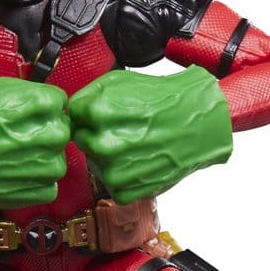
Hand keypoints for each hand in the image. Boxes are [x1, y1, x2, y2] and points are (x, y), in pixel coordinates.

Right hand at [0, 77, 70, 208]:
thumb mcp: (0, 89)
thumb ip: (31, 94)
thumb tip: (47, 102)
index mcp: (42, 104)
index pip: (61, 103)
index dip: (45, 109)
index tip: (32, 116)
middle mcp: (48, 134)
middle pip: (62, 132)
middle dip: (44, 134)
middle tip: (21, 138)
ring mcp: (44, 164)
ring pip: (58, 161)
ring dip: (42, 161)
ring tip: (16, 158)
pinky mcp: (36, 190)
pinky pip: (49, 187)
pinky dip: (35, 184)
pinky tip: (16, 174)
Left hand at [69, 66, 232, 203]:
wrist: (197, 123)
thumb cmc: (162, 101)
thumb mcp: (120, 81)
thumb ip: (88, 94)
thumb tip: (72, 111)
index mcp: (97, 113)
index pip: (73, 117)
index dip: (88, 114)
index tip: (104, 114)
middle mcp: (103, 143)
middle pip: (81, 141)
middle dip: (96, 134)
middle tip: (122, 129)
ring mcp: (114, 169)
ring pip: (95, 163)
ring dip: (108, 157)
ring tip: (133, 144)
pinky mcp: (126, 189)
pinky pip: (111, 185)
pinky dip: (122, 177)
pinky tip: (137, 162)